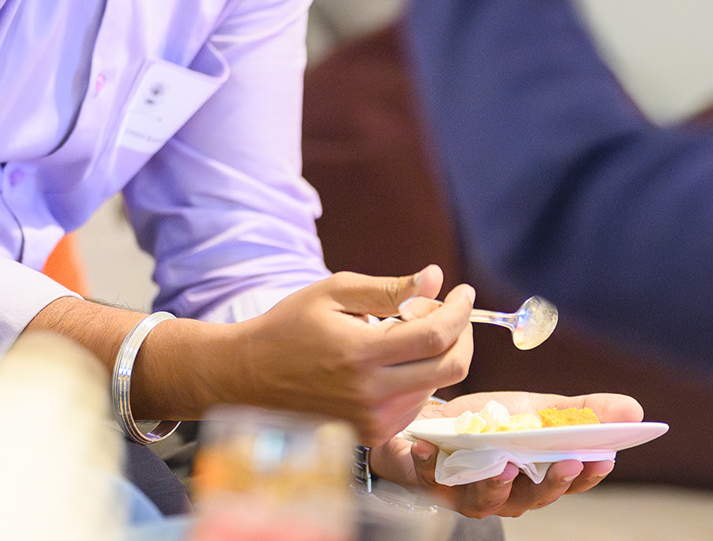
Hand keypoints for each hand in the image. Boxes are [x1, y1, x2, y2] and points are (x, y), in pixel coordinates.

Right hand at [216, 267, 474, 442]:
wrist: (248, 378)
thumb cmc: (287, 328)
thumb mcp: (332, 294)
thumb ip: (388, 289)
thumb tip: (435, 278)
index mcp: (360, 353)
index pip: (435, 336)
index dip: (459, 311)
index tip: (463, 291)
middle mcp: (372, 394)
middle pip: (451, 368)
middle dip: (462, 335)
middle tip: (451, 312)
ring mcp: (374, 420)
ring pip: (436, 387)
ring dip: (437, 357)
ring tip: (407, 335)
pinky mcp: (372, 435)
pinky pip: (416, 405)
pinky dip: (419, 379)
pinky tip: (394, 362)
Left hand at [371, 390, 641, 518]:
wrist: (428, 420)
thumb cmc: (488, 421)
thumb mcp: (534, 409)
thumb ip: (579, 412)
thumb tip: (633, 408)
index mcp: (536, 477)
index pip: (570, 483)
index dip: (588, 474)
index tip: (604, 456)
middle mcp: (507, 494)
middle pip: (534, 497)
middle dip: (552, 481)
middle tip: (567, 459)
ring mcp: (468, 492)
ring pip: (487, 499)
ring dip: (497, 484)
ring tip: (504, 463)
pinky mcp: (431, 482)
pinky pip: (429, 477)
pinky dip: (429, 462)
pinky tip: (429, 445)